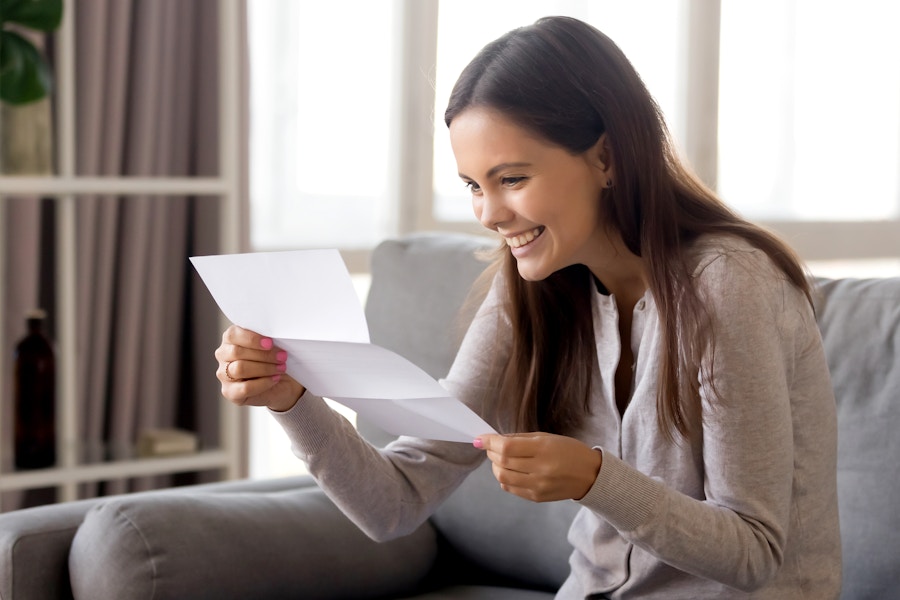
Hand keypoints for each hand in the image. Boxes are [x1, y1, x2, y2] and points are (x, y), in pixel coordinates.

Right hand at [214, 325, 304, 411]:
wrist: (282, 382)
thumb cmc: (274, 359)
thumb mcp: (271, 346)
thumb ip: (265, 340)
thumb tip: (272, 338)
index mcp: (230, 339)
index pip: (232, 335)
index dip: (252, 339)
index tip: (270, 343)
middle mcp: (223, 355)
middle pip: (237, 352)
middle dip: (263, 355)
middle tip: (282, 357)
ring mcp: (224, 374)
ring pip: (240, 369)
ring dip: (264, 368)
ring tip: (280, 368)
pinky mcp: (229, 392)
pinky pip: (245, 388)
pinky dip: (263, 383)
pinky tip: (274, 379)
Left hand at [475, 432, 601, 501]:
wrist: (590, 475)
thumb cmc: (569, 451)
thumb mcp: (546, 437)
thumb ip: (519, 439)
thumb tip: (494, 439)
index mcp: (543, 450)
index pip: (506, 447)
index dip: (489, 442)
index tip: (480, 438)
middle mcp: (540, 469)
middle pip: (502, 462)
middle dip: (491, 452)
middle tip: (490, 446)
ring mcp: (537, 486)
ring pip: (502, 477)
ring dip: (495, 466)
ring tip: (500, 459)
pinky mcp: (536, 497)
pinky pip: (510, 488)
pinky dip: (504, 478)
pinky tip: (510, 471)